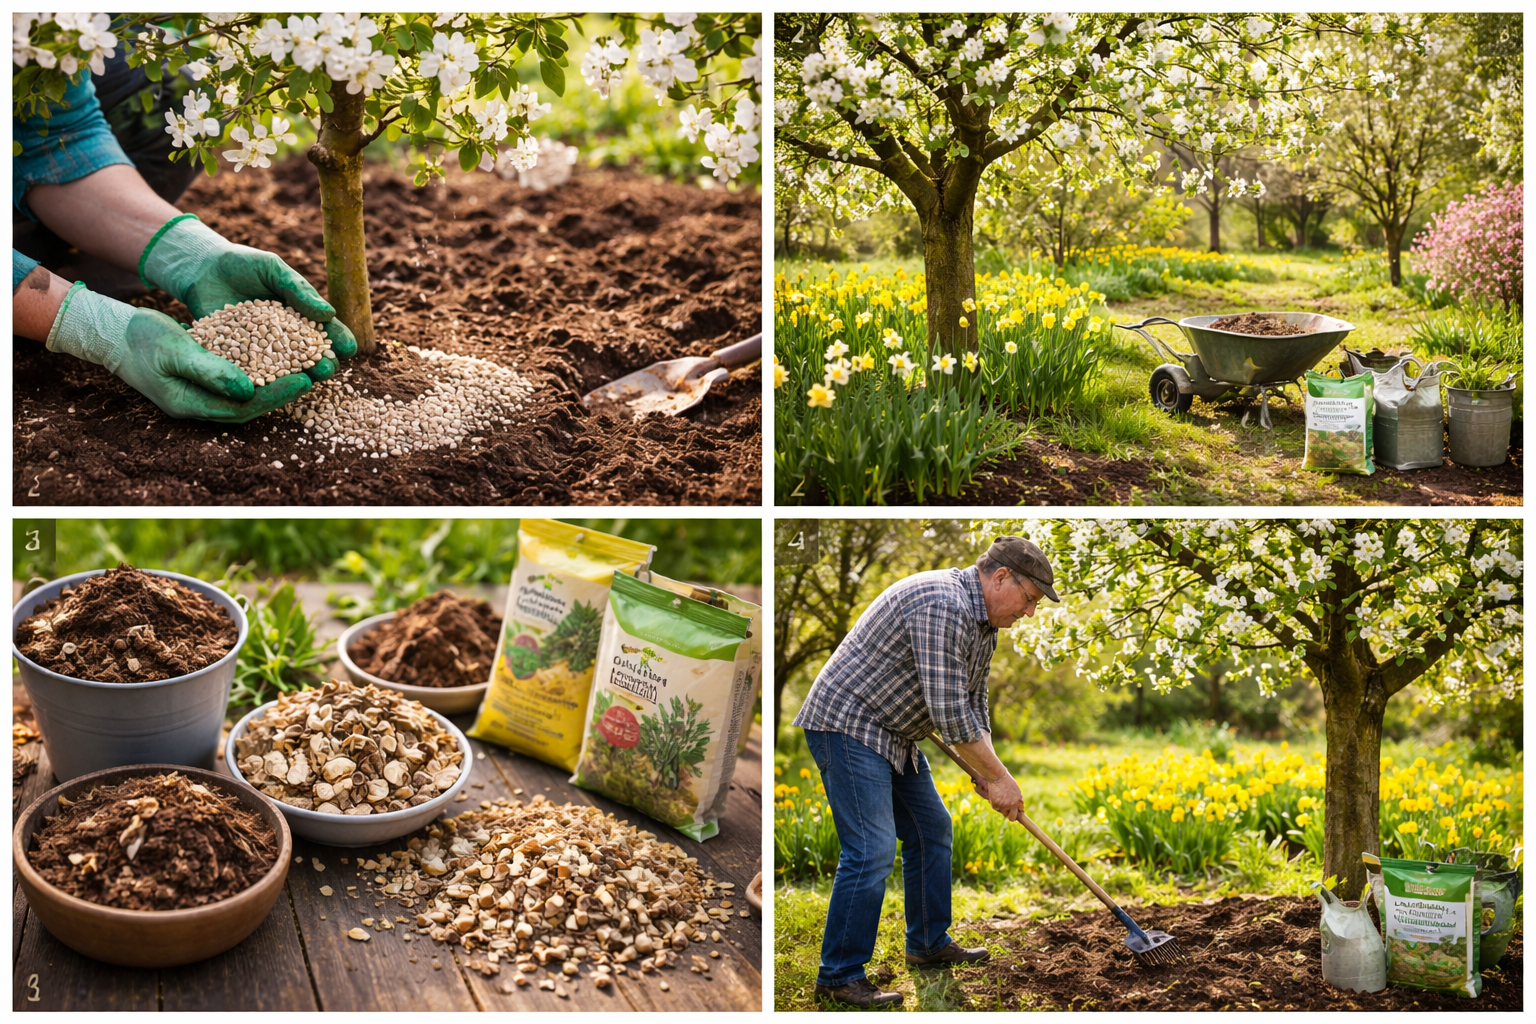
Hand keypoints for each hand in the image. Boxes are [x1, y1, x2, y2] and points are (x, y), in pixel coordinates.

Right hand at [118, 308, 312, 421]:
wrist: (114, 334)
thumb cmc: (139, 339)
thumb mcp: (174, 350)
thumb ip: (209, 370)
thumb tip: (248, 391)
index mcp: (190, 404)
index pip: (243, 407)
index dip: (275, 396)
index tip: (304, 380)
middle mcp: (200, 405)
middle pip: (252, 405)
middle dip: (285, 391)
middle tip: (317, 374)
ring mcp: (202, 393)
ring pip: (249, 393)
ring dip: (279, 381)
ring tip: (308, 366)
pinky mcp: (206, 377)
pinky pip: (241, 378)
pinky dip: (263, 369)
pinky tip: (285, 355)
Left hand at [141, 216, 357, 380]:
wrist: (200, 269)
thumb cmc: (242, 264)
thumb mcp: (272, 269)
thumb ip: (298, 289)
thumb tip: (329, 313)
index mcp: (301, 317)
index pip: (325, 331)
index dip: (339, 339)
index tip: (348, 348)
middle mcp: (285, 338)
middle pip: (310, 355)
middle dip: (322, 362)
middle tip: (327, 367)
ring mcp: (262, 350)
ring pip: (286, 368)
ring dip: (299, 376)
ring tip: (309, 379)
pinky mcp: (237, 358)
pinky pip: (252, 371)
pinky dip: (263, 379)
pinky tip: (271, 385)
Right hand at [973, 772, 1023, 821]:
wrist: (997, 776)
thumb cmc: (1007, 781)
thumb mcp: (1016, 790)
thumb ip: (1018, 799)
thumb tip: (1019, 809)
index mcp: (1018, 801)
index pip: (1020, 812)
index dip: (1017, 811)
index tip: (1016, 812)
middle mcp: (1012, 805)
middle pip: (1012, 818)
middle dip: (1011, 816)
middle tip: (1008, 813)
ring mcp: (1003, 806)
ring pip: (1003, 812)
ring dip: (1002, 808)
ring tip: (1000, 798)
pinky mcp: (995, 805)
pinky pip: (996, 808)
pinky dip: (995, 804)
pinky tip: (995, 796)